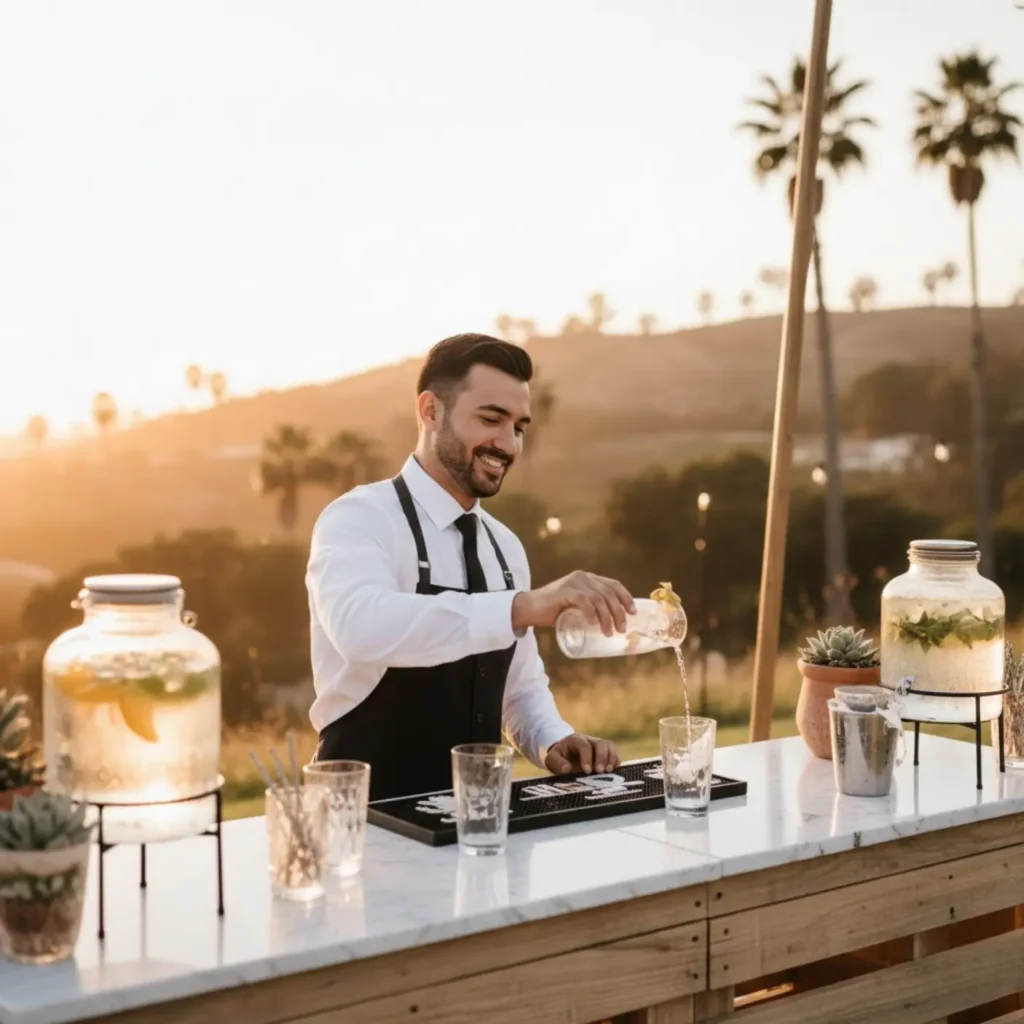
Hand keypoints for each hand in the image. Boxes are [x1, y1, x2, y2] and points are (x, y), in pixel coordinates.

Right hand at [511, 570, 634, 635]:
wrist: (529, 609)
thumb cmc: (554, 612)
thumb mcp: (577, 608)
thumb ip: (590, 610)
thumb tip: (612, 627)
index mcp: (588, 579)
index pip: (613, 584)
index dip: (626, 597)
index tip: (633, 612)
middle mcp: (583, 577)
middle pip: (608, 593)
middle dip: (619, 612)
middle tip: (621, 630)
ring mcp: (573, 582)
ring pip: (598, 598)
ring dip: (607, 617)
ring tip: (609, 632)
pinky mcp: (563, 590)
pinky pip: (583, 600)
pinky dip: (591, 612)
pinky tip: (593, 623)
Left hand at [544, 733, 620, 775]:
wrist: (565, 754)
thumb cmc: (559, 758)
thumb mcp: (551, 760)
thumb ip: (556, 763)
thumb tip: (567, 769)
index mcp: (575, 740)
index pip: (584, 745)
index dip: (587, 757)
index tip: (587, 771)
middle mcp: (588, 740)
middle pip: (599, 743)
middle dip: (601, 757)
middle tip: (600, 771)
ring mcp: (597, 745)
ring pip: (608, 745)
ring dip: (611, 758)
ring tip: (609, 771)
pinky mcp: (605, 751)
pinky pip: (614, 751)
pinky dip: (616, 760)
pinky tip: (614, 770)